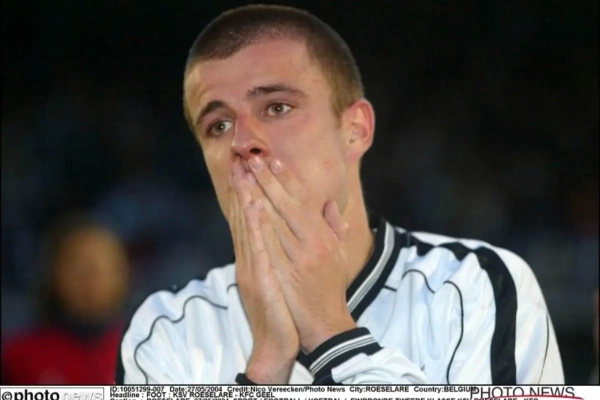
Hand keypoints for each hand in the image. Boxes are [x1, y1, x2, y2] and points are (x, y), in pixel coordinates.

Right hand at [229, 160, 298, 382]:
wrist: (279, 341)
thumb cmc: (285, 305)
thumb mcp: (283, 272)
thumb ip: (283, 247)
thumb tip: (289, 226)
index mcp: (259, 254)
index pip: (253, 217)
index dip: (250, 190)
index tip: (250, 165)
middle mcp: (251, 257)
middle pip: (246, 216)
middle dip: (243, 185)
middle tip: (240, 157)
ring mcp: (253, 267)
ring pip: (247, 226)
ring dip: (245, 197)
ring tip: (243, 171)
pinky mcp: (260, 279)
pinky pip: (257, 248)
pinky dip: (254, 226)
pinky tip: (254, 206)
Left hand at [247, 156, 356, 352]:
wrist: (324, 324)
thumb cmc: (330, 288)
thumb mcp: (340, 255)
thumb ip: (335, 228)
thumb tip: (329, 205)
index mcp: (324, 236)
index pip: (303, 200)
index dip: (287, 178)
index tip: (273, 159)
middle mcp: (313, 243)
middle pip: (287, 204)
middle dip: (268, 179)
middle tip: (252, 157)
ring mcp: (299, 258)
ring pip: (276, 219)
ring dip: (259, 194)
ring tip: (245, 174)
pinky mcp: (285, 273)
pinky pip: (269, 243)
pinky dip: (259, 224)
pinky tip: (249, 207)